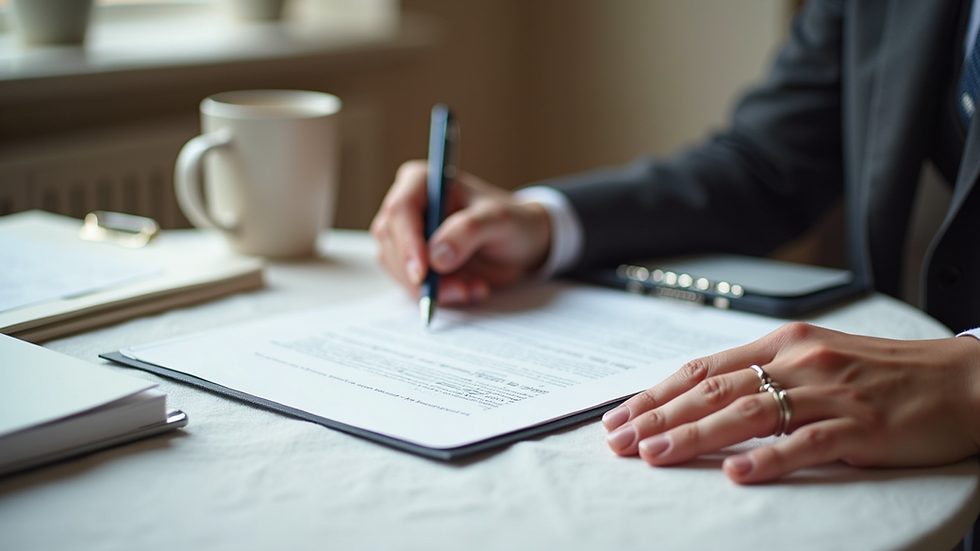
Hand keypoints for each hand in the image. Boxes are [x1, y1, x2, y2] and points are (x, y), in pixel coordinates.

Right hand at [370, 160, 551, 303]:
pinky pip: (411, 285)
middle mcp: (407, 206)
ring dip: (434, 288)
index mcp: (421, 182)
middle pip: (393, 244)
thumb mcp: (499, 220)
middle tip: (461, 290)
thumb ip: (468, 231)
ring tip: (473, 288)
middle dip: (423, 275)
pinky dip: (439, 294)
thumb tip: (436, 256)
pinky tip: (468, 290)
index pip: (401, 210)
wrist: (520, 244)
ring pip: (399, 269)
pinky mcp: (412, 262)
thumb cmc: (511, 221)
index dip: (407, 243)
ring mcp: (405, 236)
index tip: (423, 274)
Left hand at [601, 322, 979, 482]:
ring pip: (748, 413)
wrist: (963, 381)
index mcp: (783, 343)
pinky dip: (769, 459)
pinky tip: (736, 474)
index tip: (620, 416)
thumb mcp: (817, 360)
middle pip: (714, 390)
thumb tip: (703, 399)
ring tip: (655, 455)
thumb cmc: (885, 374)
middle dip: (659, 416)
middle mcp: (800, 361)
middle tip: (619, 441)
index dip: (656, 393)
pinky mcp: (863, 426)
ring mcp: (830, 392)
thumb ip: (764, 374)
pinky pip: (808, 443)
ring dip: (695, 436)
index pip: (704, 370)